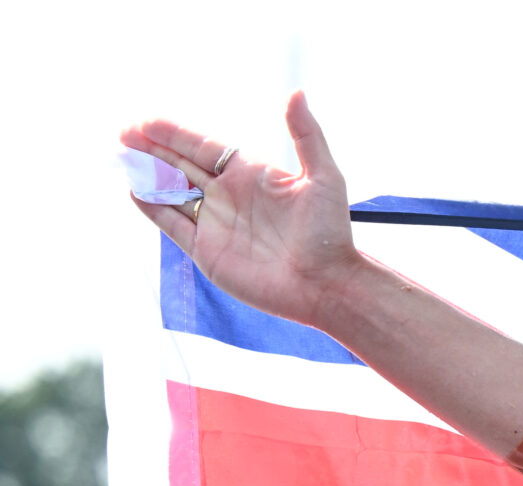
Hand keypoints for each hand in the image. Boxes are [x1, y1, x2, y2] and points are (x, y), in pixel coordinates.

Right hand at [122, 93, 359, 329]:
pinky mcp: (207, 251)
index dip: (174, 133)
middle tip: (123, 133)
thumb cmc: (330, 233)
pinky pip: (172, 224)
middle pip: (181, 164)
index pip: (202, 147)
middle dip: (152, 148)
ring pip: (172, 191)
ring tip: (122, 156)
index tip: (146, 121)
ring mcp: (216, 223)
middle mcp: (229, 195)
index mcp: (250, 174)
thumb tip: (296, 92)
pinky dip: (153, 207)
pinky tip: (135, 190)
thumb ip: (305, 135)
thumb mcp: (324, 178)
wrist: (328, 286)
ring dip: (147, 174)